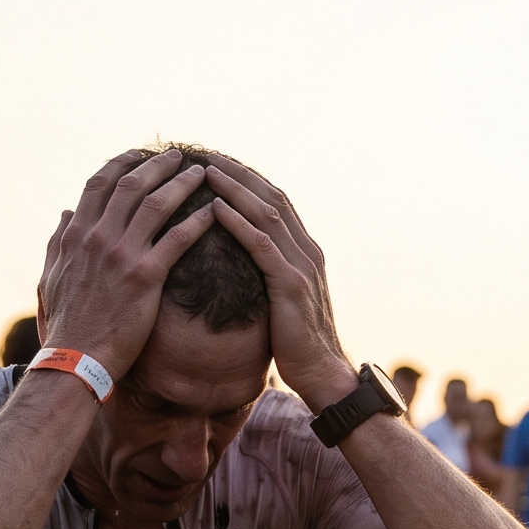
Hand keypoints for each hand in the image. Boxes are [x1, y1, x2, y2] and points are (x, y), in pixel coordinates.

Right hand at [37, 150, 217, 380]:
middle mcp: (97, 238)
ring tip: (201, 173)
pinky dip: (197, 221)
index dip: (120, 164)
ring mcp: (121, 255)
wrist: (74, 360)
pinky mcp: (145, 277)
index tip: (138, 153)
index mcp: (74, 235)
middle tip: (178, 155)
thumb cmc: (65, 325)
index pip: (98, 185)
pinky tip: (214, 212)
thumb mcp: (49, 277)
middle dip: (156, 165)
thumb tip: (65, 213)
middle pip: (130, 185)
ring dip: (180, 184)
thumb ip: (57, 242)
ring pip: (156, 204)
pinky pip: (176, 240)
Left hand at [203, 163, 352, 407]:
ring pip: (267, 213)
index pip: (276, 202)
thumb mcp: (283, 302)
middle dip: (239, 173)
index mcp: (306, 252)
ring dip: (234, 188)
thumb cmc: (298, 345)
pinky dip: (238, 222)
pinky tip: (214, 208)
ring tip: (204, 170)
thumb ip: (271, 277)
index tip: (218, 163)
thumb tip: (246, 266)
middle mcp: (307, 251)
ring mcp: (302, 266)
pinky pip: (261, 245)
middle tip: (206, 154)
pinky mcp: (291, 285)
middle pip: (271, 197)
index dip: (247, 180)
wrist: (323, 375)